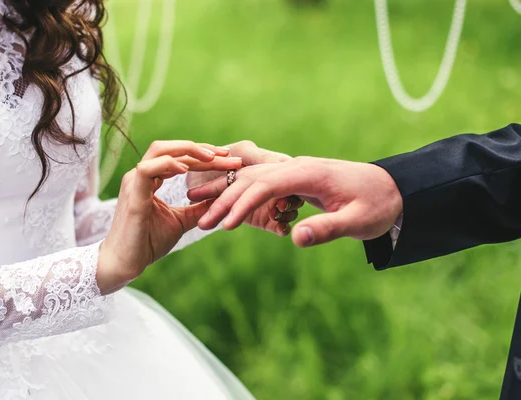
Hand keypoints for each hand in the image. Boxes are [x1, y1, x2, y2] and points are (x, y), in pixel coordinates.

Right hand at [97, 141, 242, 293]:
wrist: (126, 263)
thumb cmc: (149, 243)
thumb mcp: (181, 221)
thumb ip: (199, 208)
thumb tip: (221, 198)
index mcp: (151, 179)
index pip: (179, 157)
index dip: (204, 155)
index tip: (228, 159)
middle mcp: (141, 175)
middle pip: (172, 149)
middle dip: (201, 149)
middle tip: (228, 155)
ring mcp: (134, 182)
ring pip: (160, 151)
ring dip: (188, 151)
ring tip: (212, 158)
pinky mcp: (133, 195)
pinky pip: (147, 170)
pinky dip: (167, 165)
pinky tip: (186, 169)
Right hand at [188, 156, 402, 247]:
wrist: (393, 189)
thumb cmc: (378, 205)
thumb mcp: (358, 221)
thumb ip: (328, 229)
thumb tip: (296, 239)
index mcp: (309, 173)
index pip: (266, 185)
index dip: (242, 204)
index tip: (224, 225)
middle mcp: (297, 167)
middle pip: (252, 179)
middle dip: (225, 199)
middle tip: (201, 221)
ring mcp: (295, 171)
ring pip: (253, 179)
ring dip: (228, 195)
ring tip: (204, 212)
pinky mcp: (296, 178)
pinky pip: (262, 183)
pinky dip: (242, 194)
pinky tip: (228, 206)